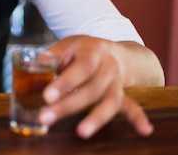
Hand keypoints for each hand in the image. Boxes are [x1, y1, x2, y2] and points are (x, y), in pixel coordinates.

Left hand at [38, 35, 153, 138]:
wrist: (116, 52)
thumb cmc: (85, 50)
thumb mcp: (68, 44)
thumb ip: (52, 56)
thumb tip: (32, 67)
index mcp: (93, 50)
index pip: (80, 68)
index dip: (65, 82)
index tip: (47, 96)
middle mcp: (109, 66)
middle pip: (91, 89)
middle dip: (68, 105)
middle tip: (46, 117)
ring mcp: (118, 82)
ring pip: (110, 101)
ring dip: (96, 118)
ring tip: (81, 132)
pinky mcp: (124, 95)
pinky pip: (132, 107)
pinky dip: (138, 118)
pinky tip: (144, 131)